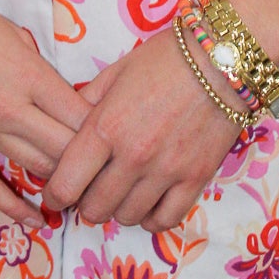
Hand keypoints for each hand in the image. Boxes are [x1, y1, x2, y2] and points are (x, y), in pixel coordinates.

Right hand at [0, 0, 90, 229]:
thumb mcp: (15, 34)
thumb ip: (40, 70)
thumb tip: (61, 97)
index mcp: (31, 76)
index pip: (84, 119)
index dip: (105, 133)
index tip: (114, 140)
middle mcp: (11, 109)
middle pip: (67, 151)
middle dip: (90, 165)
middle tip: (106, 173)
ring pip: (36, 170)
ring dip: (62, 184)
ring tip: (83, 194)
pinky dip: (15, 207)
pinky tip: (37, 221)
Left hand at [43, 22, 246, 230]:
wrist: (222, 58)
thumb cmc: (165, 58)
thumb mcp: (115, 72)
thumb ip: (86, 103)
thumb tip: (65, 128)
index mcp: (106, 127)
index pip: (66, 184)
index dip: (55, 194)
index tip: (57, 192)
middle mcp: (133, 156)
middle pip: (94, 209)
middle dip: (85, 202)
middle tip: (90, 188)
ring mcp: (166, 171)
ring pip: (126, 217)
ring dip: (117, 209)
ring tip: (121, 191)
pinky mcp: (196, 179)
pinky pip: (165, 220)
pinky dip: (151, 217)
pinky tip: (148, 201)